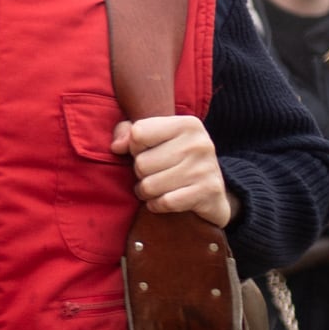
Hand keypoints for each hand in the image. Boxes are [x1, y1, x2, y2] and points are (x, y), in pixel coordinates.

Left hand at [116, 115, 230, 225]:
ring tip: (157, 188)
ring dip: (146, 192)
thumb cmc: (175, 160)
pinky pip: (163, 202)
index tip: (149, 152)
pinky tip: (164, 200)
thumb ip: (128, 132)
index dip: (135, 147)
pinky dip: (157, 205)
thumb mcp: (156, 138)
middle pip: (141, 163)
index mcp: (187, 124)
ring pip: (149, 186)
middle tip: (154, 174)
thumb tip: (116, 147)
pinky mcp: (207, 192)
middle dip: (141, 174)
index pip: (138, 133)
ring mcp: (205, 168)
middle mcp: (199, 143)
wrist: (212, 192)